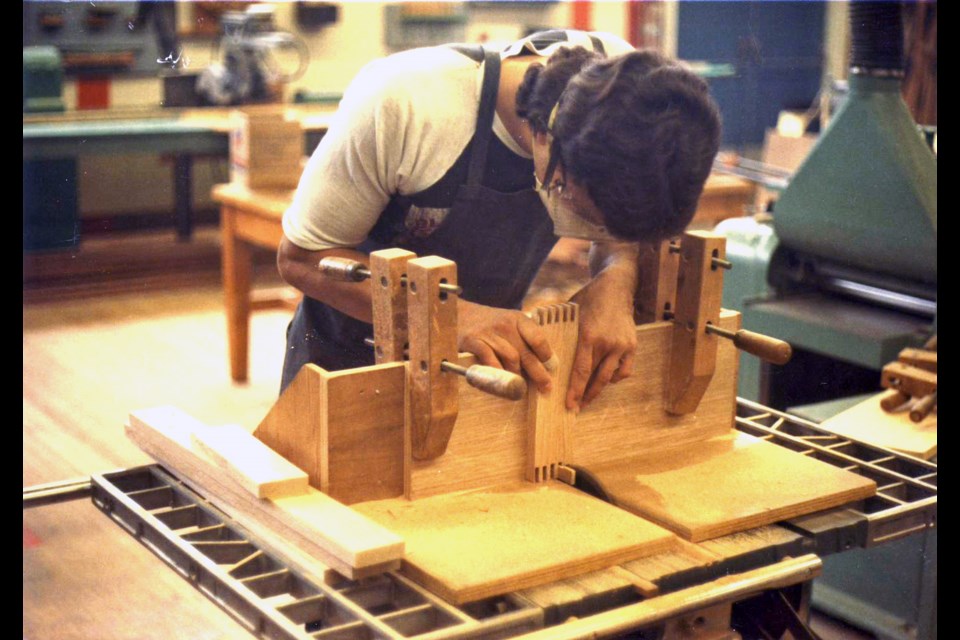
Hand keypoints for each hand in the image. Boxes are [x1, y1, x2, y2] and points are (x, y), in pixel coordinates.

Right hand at [458, 299, 554, 392]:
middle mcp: (505, 324)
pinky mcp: (473, 341)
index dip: (546, 356)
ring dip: (517, 376)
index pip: (538, 338)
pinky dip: (498, 374)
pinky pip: (490, 361)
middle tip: (545, 388)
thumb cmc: (491, 325)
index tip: (551, 368)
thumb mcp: (510, 324)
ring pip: (511, 359)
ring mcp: (489, 332)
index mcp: (518, 319)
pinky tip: (501, 382)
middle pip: (526, 353)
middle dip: (538, 374)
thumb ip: (525, 339)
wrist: (462, 314)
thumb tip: (545, 364)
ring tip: (521, 387)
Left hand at [566, 270, 637, 411]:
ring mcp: (622, 345)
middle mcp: (607, 343)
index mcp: (589, 336)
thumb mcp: (569, 312)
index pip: (580, 371)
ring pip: (610, 377)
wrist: (616, 286)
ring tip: (588, 399)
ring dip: (598, 391)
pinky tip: (604, 380)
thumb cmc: (588, 298)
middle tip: (576, 408)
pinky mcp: (632, 345)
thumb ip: (558, 331)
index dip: (575, 390)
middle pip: (595, 378)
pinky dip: (614, 378)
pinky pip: (624, 370)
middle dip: (585, 396)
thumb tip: (537, 347)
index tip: (569, 404)